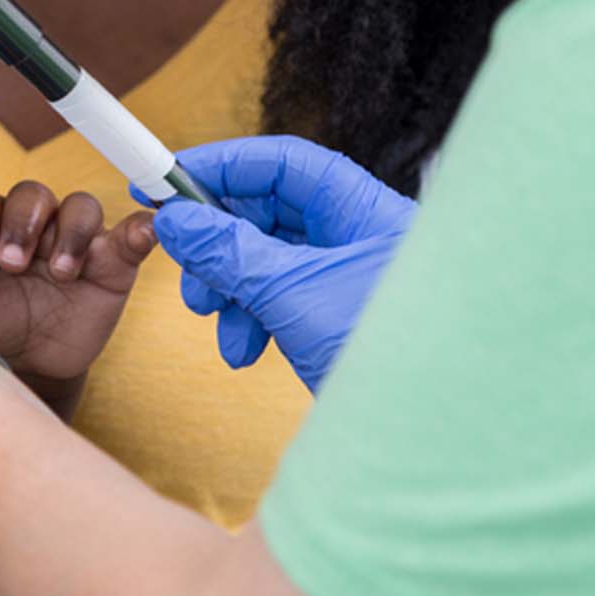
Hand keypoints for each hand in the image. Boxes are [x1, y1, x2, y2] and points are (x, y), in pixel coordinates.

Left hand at [0, 184, 159, 385]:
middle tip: (13, 265)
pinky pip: (134, 234)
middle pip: (32, 195)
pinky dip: (142, 228)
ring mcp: (76, 243)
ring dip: (70, 231)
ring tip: (60, 273)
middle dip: (22, 222)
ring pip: (80, 207)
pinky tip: (144, 232)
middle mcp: (35, 229)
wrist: (30, 369)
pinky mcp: (113, 263)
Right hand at [136, 136, 414, 390]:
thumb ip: (230, 252)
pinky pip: (279, 299)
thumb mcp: (293, 294)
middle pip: (268, 212)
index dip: (221, 167)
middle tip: (185, 263)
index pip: (281, 163)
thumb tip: (177, 220)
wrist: (427, 432)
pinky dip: (251, 318)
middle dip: (218, 241)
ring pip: (267, 259)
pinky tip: (243, 350)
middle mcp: (357, 236)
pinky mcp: (334, 318)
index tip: (167, 181)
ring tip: (210, 314)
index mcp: (362, 209)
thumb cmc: (388, 354)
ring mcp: (346, 279)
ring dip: (229, 286)